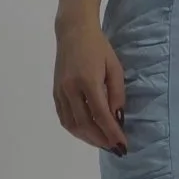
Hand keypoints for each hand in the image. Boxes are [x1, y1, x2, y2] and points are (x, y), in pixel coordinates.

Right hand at [53, 19, 126, 153]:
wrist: (73, 31)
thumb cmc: (99, 47)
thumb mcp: (115, 68)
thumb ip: (117, 94)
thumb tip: (118, 119)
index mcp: (87, 80)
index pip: (101, 114)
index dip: (112, 133)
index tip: (122, 145)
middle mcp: (70, 88)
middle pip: (85, 124)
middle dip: (101, 139)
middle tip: (115, 147)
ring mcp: (60, 91)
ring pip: (72, 125)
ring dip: (88, 138)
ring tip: (103, 143)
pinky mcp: (55, 93)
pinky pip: (64, 118)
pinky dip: (76, 130)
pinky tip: (88, 132)